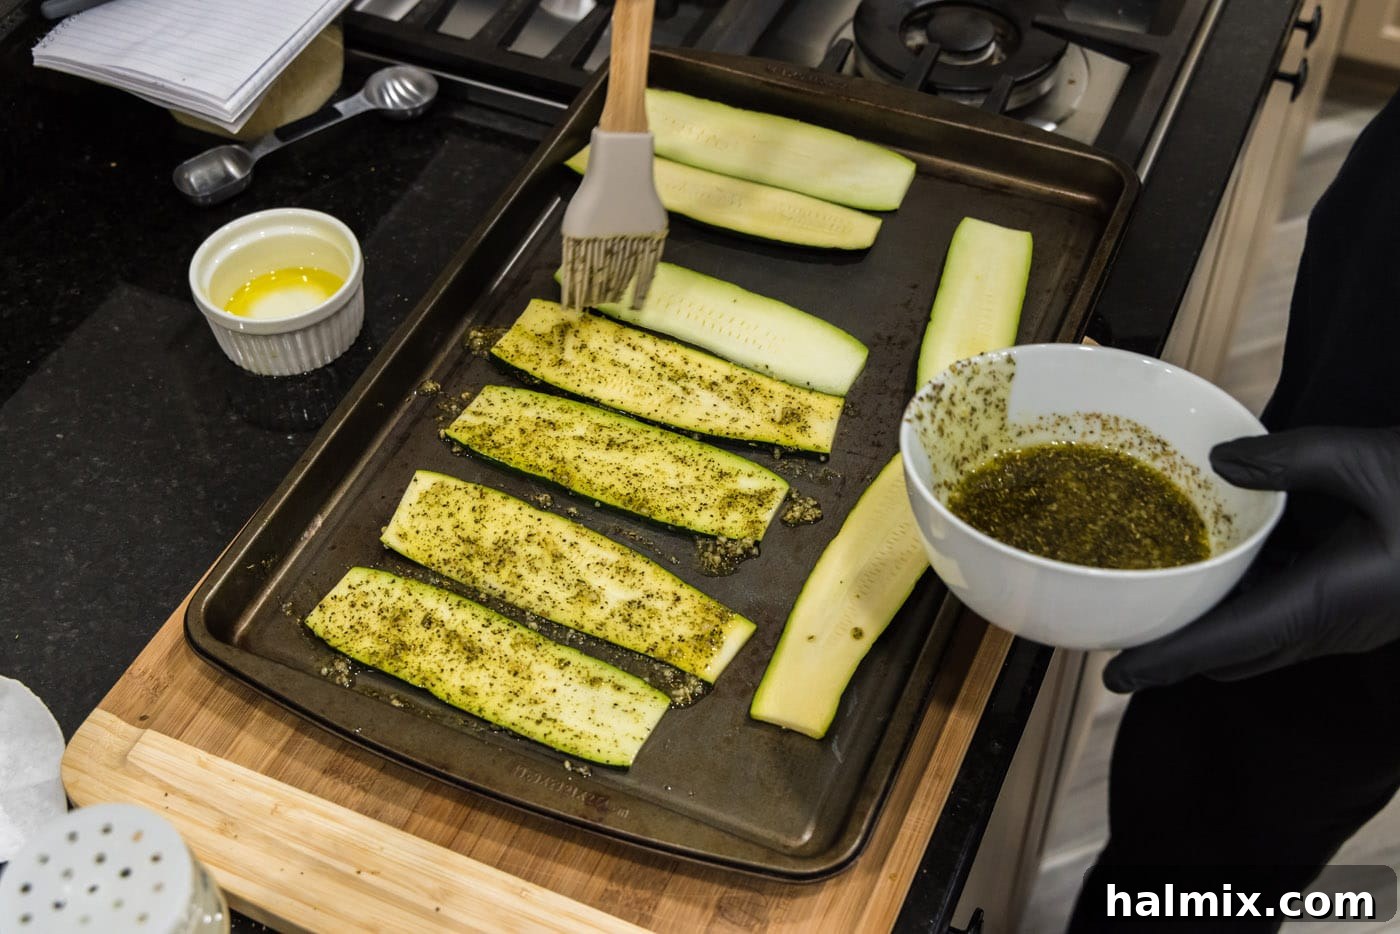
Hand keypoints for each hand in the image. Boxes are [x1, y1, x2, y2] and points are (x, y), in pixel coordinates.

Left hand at [1103, 426, 1399, 692]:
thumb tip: (1219, 459)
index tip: (1115, 675)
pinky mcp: (1362, 608)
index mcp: (1327, 600)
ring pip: (1264, 642)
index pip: (1226, 643)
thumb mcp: (1371, 459)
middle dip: (1178, 650)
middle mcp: (1334, 626)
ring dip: (1213, 627)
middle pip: (1237, 654)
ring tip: (1162, 597)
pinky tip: (1233, 568)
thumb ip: (1292, 458)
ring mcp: (1351, 623)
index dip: (1166, 660)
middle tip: (1125, 631)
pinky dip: (1249, 605)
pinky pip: (1291, 621)